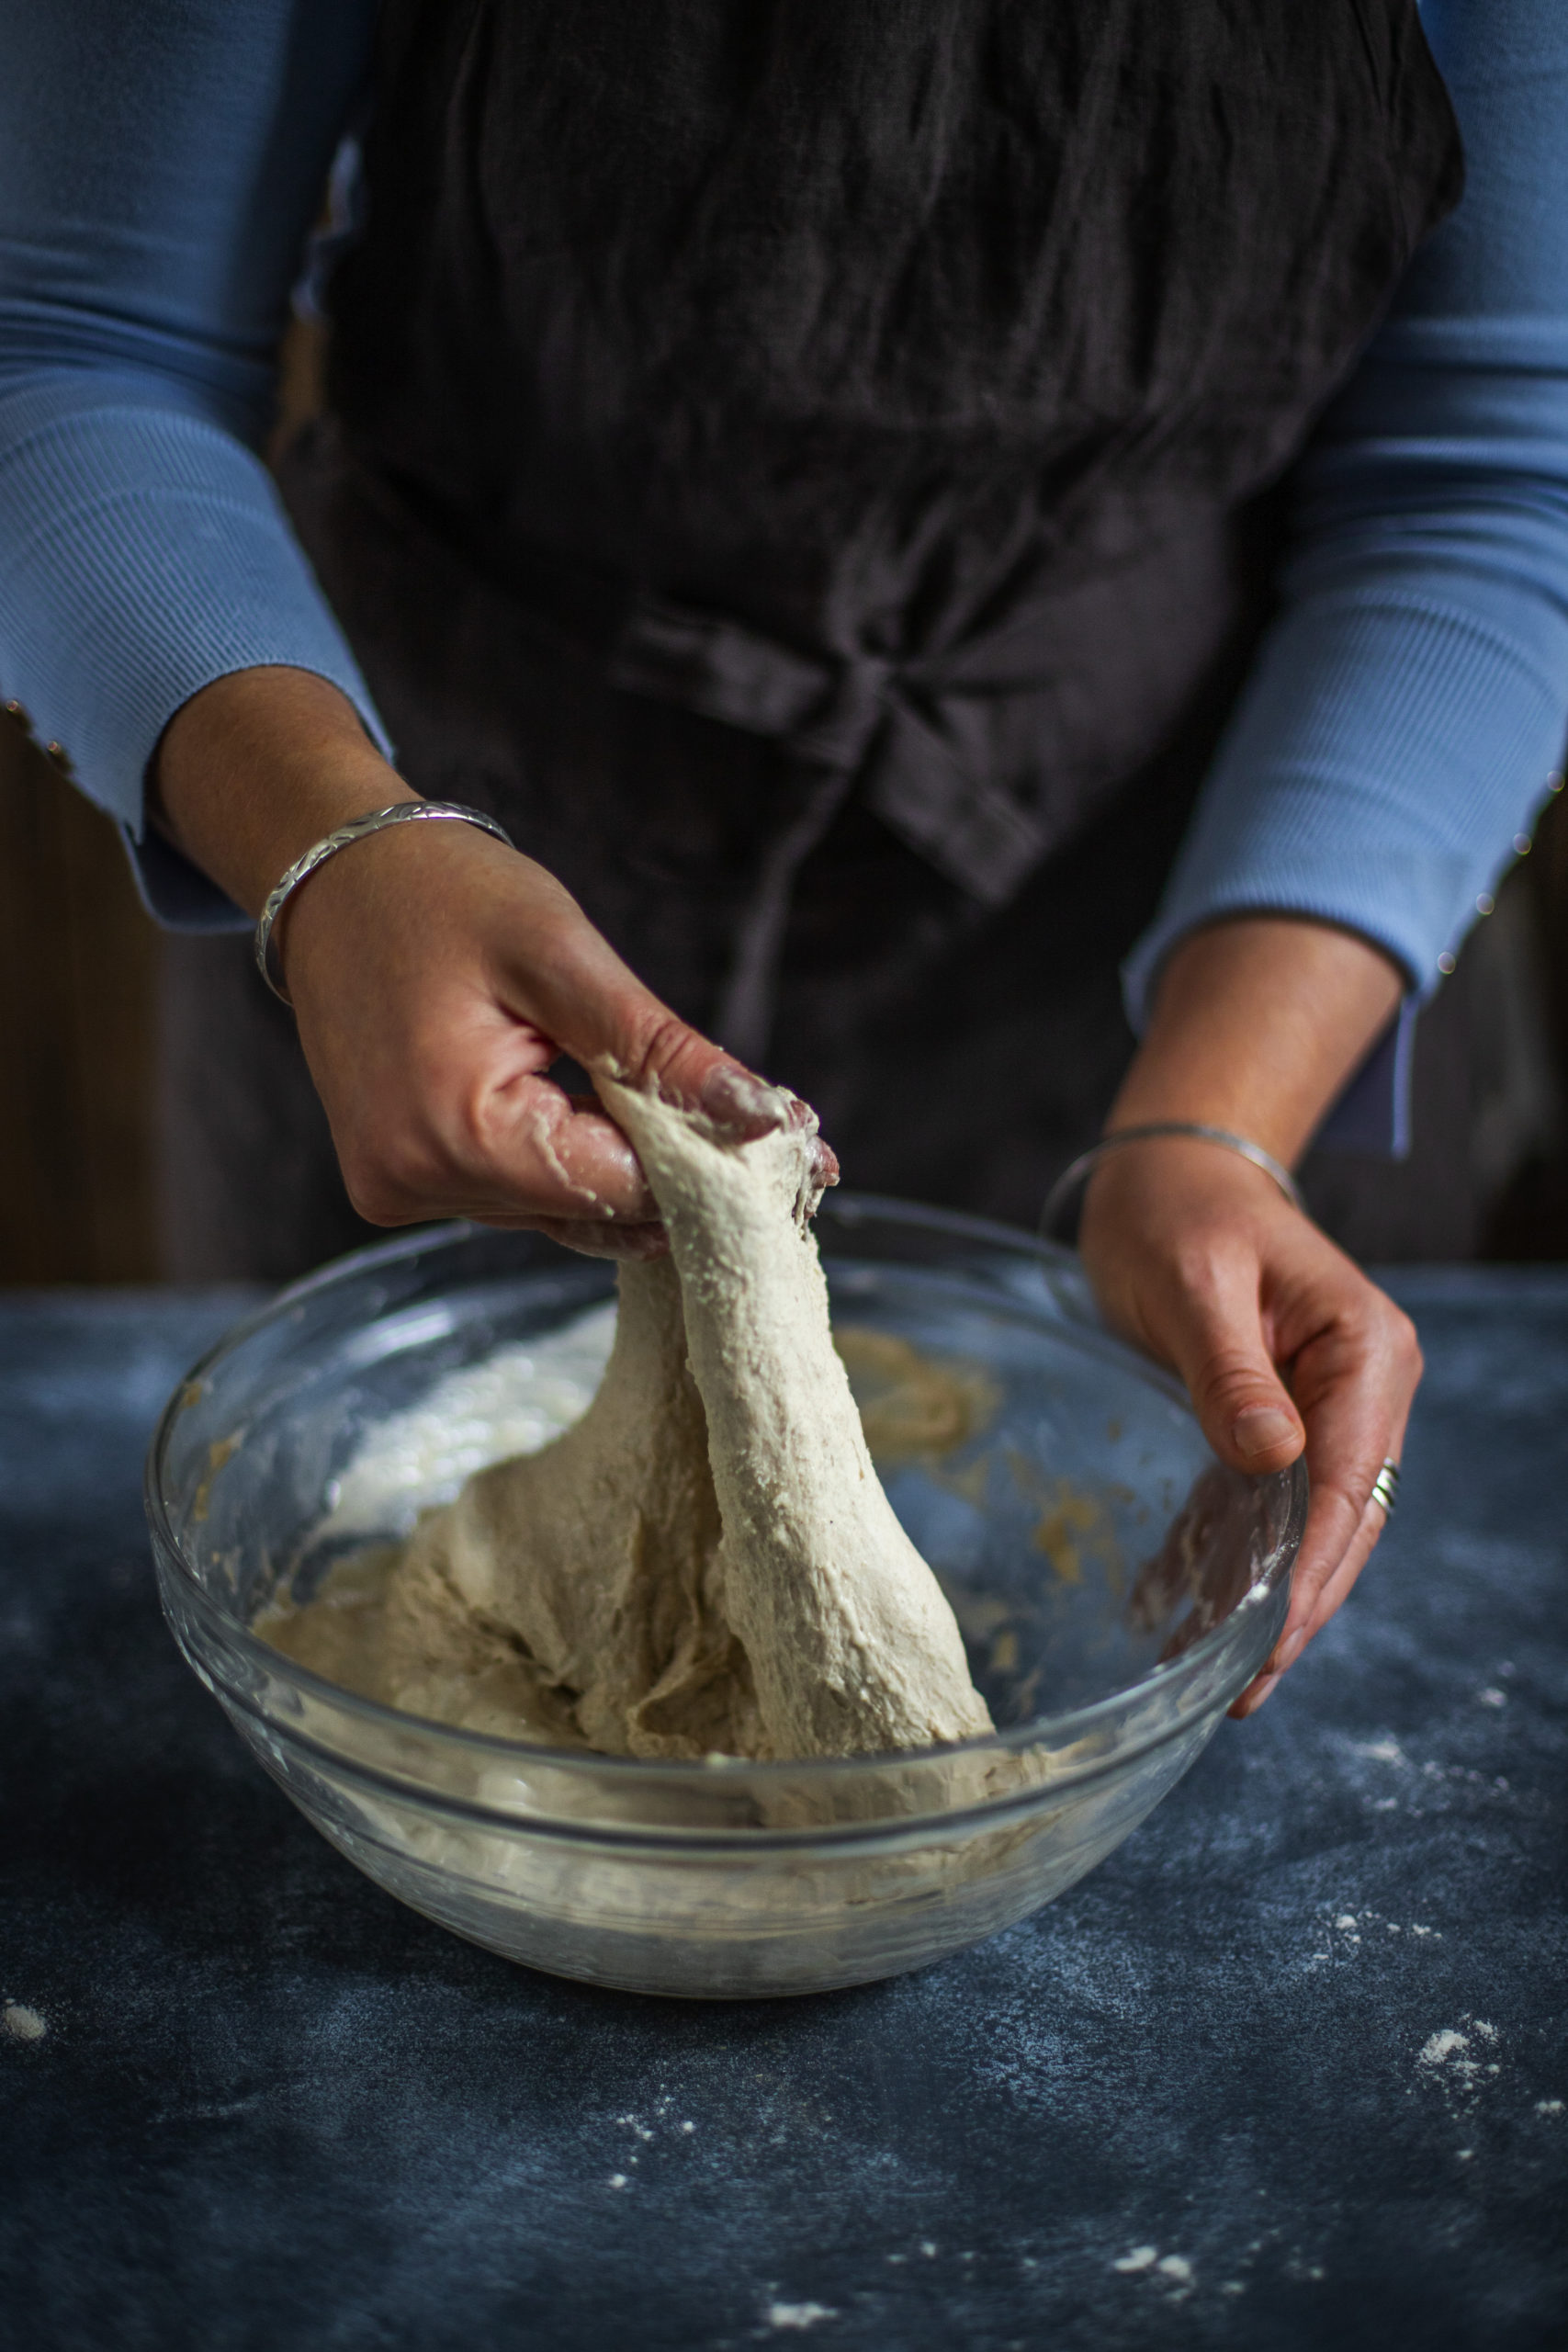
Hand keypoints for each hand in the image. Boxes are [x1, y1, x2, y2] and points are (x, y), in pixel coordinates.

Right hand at [151, 668, 834, 1257]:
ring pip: (560, 1211)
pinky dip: (573, 1162)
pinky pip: (518, 1195)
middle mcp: (415, 1182)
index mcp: (453, 1130)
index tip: (801, 1151)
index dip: (714, 1171)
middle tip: (777, 1133)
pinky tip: (609, 1114)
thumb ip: (663, 1052)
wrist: (330, 876)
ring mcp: (399, 1191)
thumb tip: (768, 1122)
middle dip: (682, 1172)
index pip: (621, 1187)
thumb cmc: (443, 892)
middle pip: (593, 1209)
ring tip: (691, 1110)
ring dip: (629, 1169)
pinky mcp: (399, 1184)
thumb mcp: (565, 958)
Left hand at [1079, 1136, 1420, 1714]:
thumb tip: (1275, 1458)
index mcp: (1364, 1347)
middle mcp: (1365, 1384)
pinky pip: (1270, 1505)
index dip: (1310, 1569)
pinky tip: (1191, 1610)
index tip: (1269, 1642)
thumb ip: (1230, 1371)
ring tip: (1220, 1677)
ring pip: (1313, 1525)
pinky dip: (1236, 1558)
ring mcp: (1331, 1407)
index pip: (1346, 1482)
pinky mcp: (1285, 1420)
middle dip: (1297, 1606)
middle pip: (1344, 1520)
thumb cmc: (1177, 1210)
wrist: (1170, 1171)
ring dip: (1269, 1596)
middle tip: (1243, 1689)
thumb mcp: (1192, 1282)